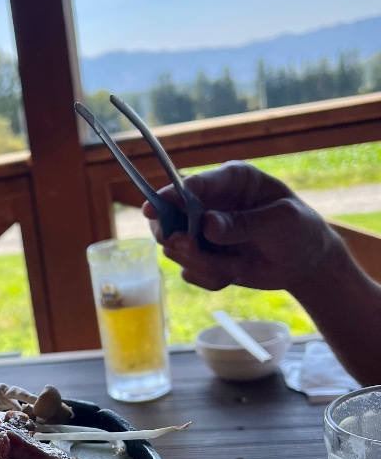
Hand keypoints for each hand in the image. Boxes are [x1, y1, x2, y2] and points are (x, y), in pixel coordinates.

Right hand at [142, 161, 338, 291]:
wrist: (307, 264)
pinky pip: (191, 272)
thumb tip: (207, 225)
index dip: (170, 197)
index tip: (152, 209)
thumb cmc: (300, 230)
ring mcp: (203, 232)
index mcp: (231, 181)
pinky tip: (235, 274)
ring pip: (177, 249)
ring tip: (232, 267)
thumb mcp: (282, 221)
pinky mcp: (203, 258)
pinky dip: (210, 278)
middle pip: (169, 216)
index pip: (193, 185)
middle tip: (186, 246)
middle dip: (174, 235)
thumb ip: (244, 223)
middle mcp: (210, 203)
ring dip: (201, 262)